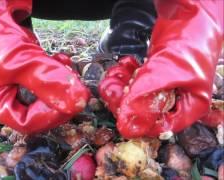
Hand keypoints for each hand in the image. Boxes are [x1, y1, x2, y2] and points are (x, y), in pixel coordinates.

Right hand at [0, 0, 89, 133]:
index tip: (69, 101)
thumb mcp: (22, 61)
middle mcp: (11, 99)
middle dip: (60, 97)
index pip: (28, 123)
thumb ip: (49, 82)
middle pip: (43, 112)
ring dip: (63, 82)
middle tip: (73, 83)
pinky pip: (52, 81)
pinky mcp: (35, 75)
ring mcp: (24, 87)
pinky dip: (60, 71)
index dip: (50, 115)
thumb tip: (78, 104)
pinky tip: (62, 57)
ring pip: (51, 96)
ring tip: (65, 64)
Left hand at [99, 0, 222, 137]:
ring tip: (119, 80)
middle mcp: (180, 99)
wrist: (186, 19)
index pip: (165, 126)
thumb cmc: (186, 47)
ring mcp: (168, 86)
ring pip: (142, 97)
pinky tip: (124, 68)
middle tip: (117, 98)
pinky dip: (130, 77)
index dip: (143, 125)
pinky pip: (139, 82)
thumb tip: (125, 120)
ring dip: (129, 89)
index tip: (124, 121)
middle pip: (151, 112)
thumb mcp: (164, 74)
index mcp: (191, 106)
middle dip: (133, 104)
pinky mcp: (156, 75)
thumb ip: (143, 97)